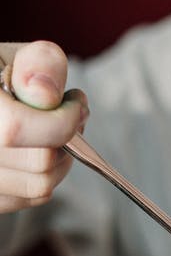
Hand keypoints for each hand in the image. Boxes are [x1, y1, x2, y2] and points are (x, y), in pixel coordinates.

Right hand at [0, 40, 87, 213]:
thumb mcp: (11, 56)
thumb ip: (38, 63)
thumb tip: (47, 95)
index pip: (17, 130)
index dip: (61, 119)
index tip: (74, 102)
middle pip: (39, 163)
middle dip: (66, 139)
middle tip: (65, 114)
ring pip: (40, 186)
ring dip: (60, 160)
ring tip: (50, 132)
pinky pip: (30, 199)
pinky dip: (42, 176)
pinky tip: (35, 151)